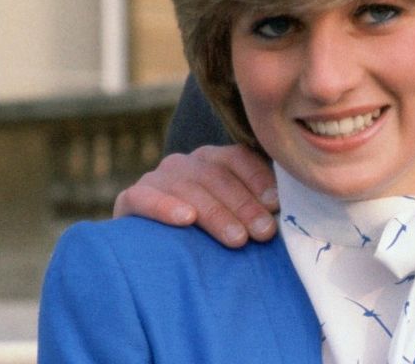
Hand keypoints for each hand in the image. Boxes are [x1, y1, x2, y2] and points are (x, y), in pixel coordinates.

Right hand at [113, 144, 278, 246]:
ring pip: (187, 187)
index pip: (238, 158)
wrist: (152, 255)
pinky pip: (144, 197)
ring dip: (215, 212)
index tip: (277, 205)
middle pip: (216, 176)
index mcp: (212, 160)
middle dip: (244, 205)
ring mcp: (156, 178)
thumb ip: (255, 207)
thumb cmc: (206, 237)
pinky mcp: (130, 198)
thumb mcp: (232, 218)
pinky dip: (164, 207)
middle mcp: (185, 164)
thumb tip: (285, 212)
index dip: (259, 180)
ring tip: (236, 238)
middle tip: (264, 232)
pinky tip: (185, 220)